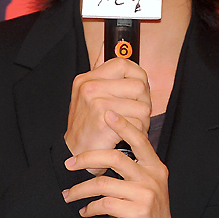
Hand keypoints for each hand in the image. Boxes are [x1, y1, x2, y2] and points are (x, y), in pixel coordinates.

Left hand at [62, 110, 173, 217]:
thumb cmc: (148, 212)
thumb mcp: (147, 185)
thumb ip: (135, 168)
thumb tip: (108, 151)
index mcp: (155, 166)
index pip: (139, 139)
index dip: (123, 125)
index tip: (107, 114)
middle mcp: (152, 177)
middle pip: (115, 158)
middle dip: (87, 158)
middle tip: (69, 163)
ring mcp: (146, 195)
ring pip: (104, 184)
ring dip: (81, 189)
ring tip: (69, 194)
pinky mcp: (138, 213)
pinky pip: (105, 204)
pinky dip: (90, 207)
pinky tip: (85, 211)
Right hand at [64, 58, 150, 174]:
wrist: (74, 153)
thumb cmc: (89, 127)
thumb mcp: (91, 98)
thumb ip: (110, 84)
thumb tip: (139, 77)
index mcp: (87, 79)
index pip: (122, 63)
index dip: (138, 75)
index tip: (140, 88)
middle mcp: (90, 88)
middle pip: (139, 86)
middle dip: (145, 102)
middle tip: (138, 113)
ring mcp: (97, 103)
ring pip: (143, 106)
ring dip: (144, 120)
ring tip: (133, 126)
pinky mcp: (105, 122)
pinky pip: (138, 123)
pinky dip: (139, 132)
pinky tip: (129, 136)